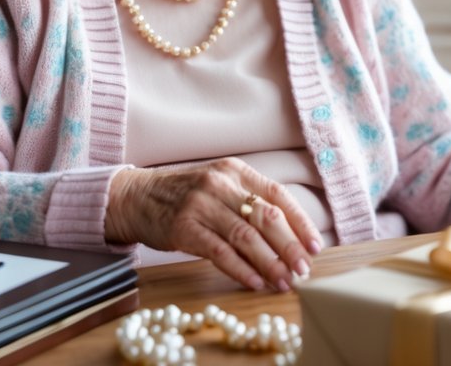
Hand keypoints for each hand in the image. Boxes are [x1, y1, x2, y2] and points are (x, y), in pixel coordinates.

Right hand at [104, 158, 321, 291]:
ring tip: (284, 281)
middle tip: (303, 269)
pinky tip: (256, 281)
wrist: (135, 197)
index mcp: (235, 170)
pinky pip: (220, 252)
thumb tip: (288, 235)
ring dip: (270, 263)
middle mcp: (220, 184)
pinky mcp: (184, 227)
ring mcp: (201, 204)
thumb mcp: (218, 185)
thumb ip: (248, 201)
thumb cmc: (183, 195)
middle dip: (290, 247)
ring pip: (246, 237)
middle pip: (266, 217)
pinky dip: (242, 269)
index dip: (300, 222)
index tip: (315, 246)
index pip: (277, 195)